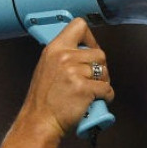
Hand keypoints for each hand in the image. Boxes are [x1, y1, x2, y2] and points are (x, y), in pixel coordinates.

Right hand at [23, 18, 114, 137]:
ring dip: (103, 83)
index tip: (89, 49)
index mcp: (54, 49)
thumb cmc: (43, 100)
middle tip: (91, 79)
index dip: (90, 38)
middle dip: (99, 67)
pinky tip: (95, 100)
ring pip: (104, 72)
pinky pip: (107, 89)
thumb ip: (63, 56)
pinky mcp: (84, 89)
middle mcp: (64, 57)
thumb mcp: (46, 67)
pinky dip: (105, 97)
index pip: (79, 26)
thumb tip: (83, 52)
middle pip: (99, 53)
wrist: (39, 121)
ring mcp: (74, 72)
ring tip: (91, 91)